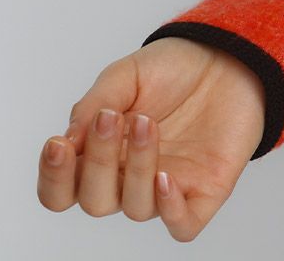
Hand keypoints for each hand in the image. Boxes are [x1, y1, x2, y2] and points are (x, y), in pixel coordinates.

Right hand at [37, 37, 265, 241]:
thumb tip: (68, 139)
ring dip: (136, 168)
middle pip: (96, 200)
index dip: (54, 177)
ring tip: (147, 123)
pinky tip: (166, 177)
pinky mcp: (205, 191)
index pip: (63, 189)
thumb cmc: (175, 68)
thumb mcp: (127, 74)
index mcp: (104, 153)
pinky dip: (171, 211)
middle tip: (112, 118)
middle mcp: (131, 176)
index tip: (59, 144)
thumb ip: (93, 102)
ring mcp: (168, 186)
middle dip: (98, 162)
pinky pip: (183, 225)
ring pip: (136, 208)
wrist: (228, 57)